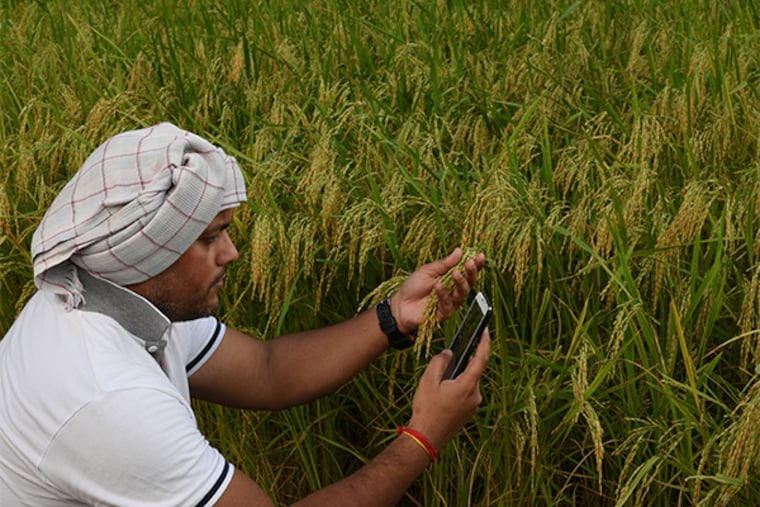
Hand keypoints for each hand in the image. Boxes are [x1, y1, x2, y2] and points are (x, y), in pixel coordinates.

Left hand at [390, 248, 485, 333]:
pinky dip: (443, 294)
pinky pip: (447, 304)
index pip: (468, 271)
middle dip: (471, 273)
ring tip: (455, 273)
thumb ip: (444, 263)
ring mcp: (450, 303)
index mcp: (452, 278)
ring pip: (462, 294)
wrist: (400, 304)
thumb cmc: (413, 286)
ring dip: (460, 282)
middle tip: (469, 263)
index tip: (480, 256)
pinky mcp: (443, 314)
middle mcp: (454, 291)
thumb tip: (459, 251)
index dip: (476, 265)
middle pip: (470, 283)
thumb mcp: (428, 270)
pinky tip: (438, 286)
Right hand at [406, 329, 489, 449]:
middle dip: (462, 361)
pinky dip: (457, 386)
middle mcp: (475, 395)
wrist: (426, 438)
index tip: (486, 330)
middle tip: (450, 355)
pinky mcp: (468, 412)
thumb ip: (440, 361)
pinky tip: (442, 391)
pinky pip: (466, 392)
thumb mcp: (429, 380)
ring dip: (457, 376)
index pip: (481, 359)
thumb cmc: (427, 409)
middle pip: (473, 370)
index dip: (484, 343)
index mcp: (467, 385)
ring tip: (439, 378)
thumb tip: (449, 353)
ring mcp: (473, 405)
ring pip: (468, 382)